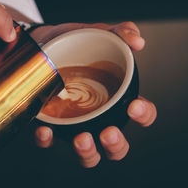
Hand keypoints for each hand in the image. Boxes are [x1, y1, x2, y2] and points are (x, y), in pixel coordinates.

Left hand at [32, 22, 156, 167]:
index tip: (134, 106)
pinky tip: (45, 129)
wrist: (43, 42)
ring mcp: (74, 125)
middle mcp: (99, 118)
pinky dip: (47, 139)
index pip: (141, 114)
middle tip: (108, 133)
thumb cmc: (77, 44)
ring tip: (81, 138)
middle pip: (116, 146)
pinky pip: (50, 141)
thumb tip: (138, 40)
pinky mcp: (50, 125)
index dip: (144, 115)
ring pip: (88, 154)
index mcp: (117, 99)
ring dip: (86, 152)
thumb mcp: (99, 34)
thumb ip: (120, 33)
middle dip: (116, 145)